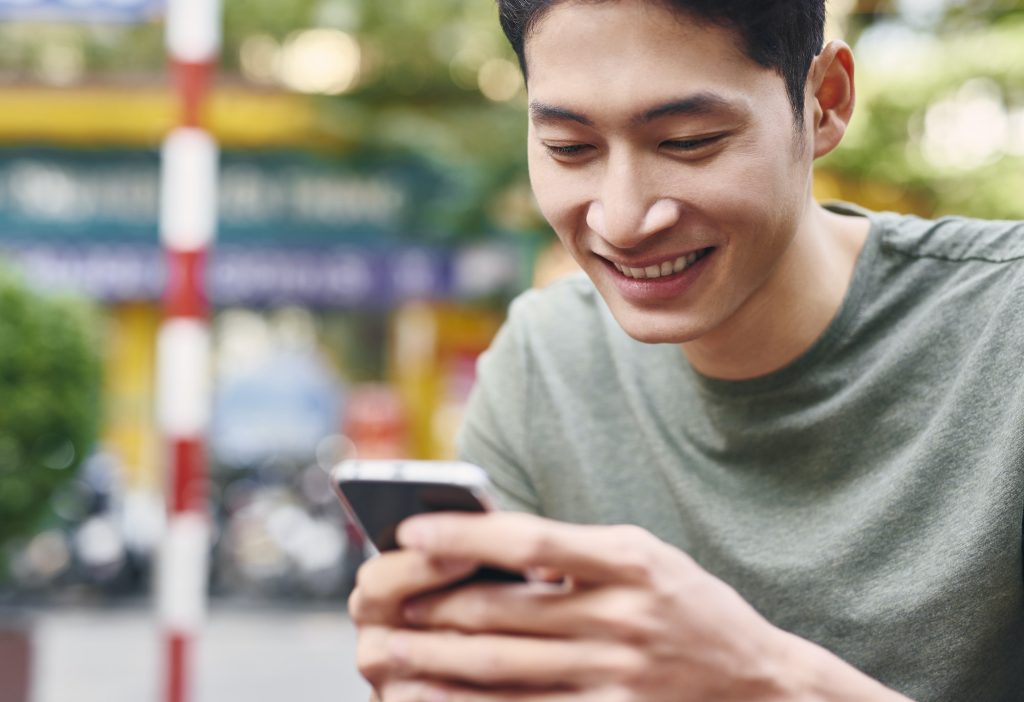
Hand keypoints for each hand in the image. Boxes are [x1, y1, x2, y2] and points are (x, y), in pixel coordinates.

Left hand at [356, 512, 913, 701]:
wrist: (758, 687)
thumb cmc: (687, 607)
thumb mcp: (644, 556)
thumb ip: (573, 551)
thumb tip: (483, 545)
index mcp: (632, 560)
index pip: (532, 538)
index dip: (465, 533)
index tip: (408, 529)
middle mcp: (623, 617)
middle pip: (503, 610)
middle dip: (427, 606)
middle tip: (372, 602)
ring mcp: (616, 676)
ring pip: (501, 669)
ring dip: (431, 662)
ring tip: (380, 653)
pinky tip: (426, 697)